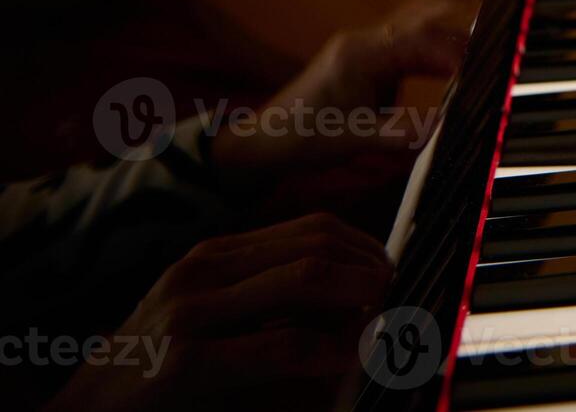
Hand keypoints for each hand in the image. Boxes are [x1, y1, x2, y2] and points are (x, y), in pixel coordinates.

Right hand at [45, 214, 390, 411]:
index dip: (366, 247)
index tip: (390, 274)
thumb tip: (354, 302)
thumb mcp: (214, 321)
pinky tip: (344, 363)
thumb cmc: (155, 374)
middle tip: (393, 300)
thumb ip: (271, 304)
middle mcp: (203, 270)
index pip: (314, 227)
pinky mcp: (186, 361)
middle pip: (319, 245)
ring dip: (359, 301)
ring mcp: (191, 311)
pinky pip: (284, 345)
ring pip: (308, 279)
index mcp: (213, 256)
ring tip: (378, 326)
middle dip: (371, 270)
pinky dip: (329, 352)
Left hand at [211, 0, 486, 191]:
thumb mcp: (353, 140)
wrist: (267, 142)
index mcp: (362, 54)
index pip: (421, 40)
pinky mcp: (372, 55)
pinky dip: (443, 21)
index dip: (458, 48)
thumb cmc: (304, 138)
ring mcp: (368, 44)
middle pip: (425, 9)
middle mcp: (367, 40)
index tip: (490, 60)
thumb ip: (400, 132)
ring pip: (420, 11)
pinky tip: (464, 20)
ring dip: (457, 0)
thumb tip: (445, 124)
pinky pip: (414, 28)